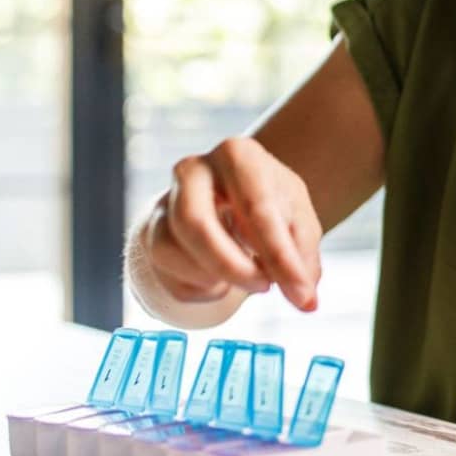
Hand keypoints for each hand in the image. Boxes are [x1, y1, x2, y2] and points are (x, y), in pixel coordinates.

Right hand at [134, 136, 321, 311]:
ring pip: (171, 251)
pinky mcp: (150, 235)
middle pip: (194, 223)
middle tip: (264, 287)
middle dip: (231, 267)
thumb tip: (306, 300)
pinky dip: (200, 289)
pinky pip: (167, 276)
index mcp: (237, 155)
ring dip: (214, 278)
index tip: (302, 295)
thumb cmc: (268, 207)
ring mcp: (164, 202)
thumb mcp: (298, 221)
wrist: (231, 201)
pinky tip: (222, 280)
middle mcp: (192, 171)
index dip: (280, 258)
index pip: (255, 207)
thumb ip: (302, 257)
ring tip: (247, 278)